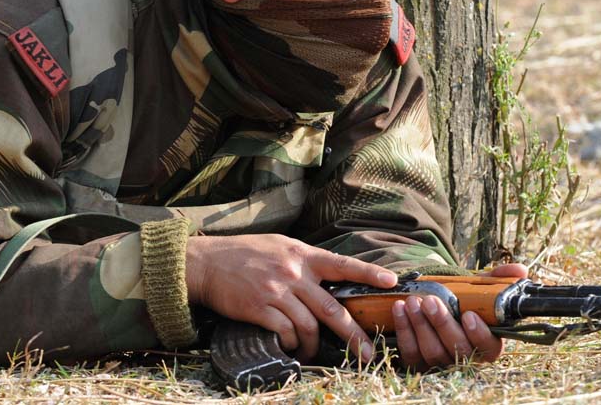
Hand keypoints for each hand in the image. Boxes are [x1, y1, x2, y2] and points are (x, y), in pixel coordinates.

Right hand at [185, 234, 396, 361]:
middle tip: (368, 353)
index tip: (392, 283)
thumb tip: (331, 276)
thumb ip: (306, 260)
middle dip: (353, 334)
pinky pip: (286, 333)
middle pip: (331, 308)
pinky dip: (293, 344)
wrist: (208, 262)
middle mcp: (294, 273)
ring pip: (309, 326)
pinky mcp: (260, 308)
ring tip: (314, 352)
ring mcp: (277, 291)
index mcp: (303, 255)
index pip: (343, 264)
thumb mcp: (281, 246)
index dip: (369, 274)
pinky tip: (291, 345)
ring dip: (314, 345)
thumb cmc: (246, 253)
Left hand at [391, 263, 528, 369]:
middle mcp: (465, 357)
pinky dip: (404, 330)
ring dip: (420, 325)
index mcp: (486, 343)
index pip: (489, 348)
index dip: (480, 335)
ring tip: (412, 301)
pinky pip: (410, 352)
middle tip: (431, 300)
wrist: (435, 305)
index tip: (469, 315)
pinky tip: (399, 309)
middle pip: (457, 349)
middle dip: (442, 324)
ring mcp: (441, 362)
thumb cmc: (463, 301)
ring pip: (432, 352)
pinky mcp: (418, 362)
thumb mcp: (480, 288)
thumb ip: (499, 280)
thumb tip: (519, 270)